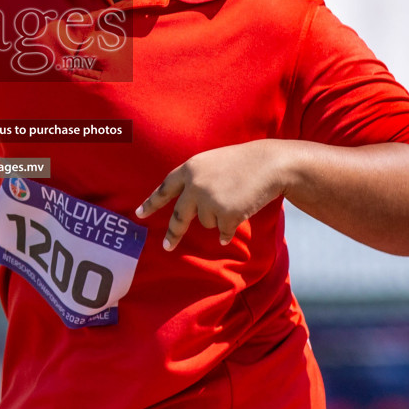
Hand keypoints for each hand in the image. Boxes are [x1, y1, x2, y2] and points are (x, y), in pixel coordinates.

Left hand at [134, 140, 300, 250]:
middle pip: (179, 216)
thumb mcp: (212, 162)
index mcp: (189, 168)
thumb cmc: (242, 162)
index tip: (139, 214)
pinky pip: (222, 231)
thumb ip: (196, 180)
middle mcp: (194, 185)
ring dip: (218, 217)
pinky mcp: (225, 214)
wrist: (269, 164)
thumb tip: (189, 210)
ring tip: (234, 198)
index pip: (165, 188)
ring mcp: (209, 200)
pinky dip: (230, 229)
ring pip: (206, 222)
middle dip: (173, 233)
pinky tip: (241, 212)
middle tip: (167, 246)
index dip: (151, 202)